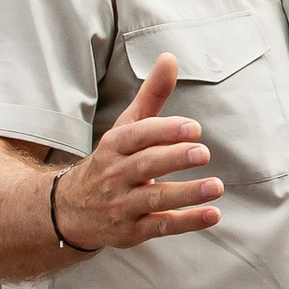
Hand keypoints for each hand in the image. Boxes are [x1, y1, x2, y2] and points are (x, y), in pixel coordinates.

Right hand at [52, 55, 221, 250]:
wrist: (71, 209)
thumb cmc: (112, 160)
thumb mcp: (126, 128)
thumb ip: (151, 95)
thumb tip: (170, 57)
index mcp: (115, 145)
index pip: (138, 135)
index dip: (165, 131)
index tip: (194, 128)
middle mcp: (115, 175)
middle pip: (145, 165)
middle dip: (174, 159)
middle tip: (203, 152)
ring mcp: (122, 204)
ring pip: (154, 198)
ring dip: (186, 193)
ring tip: (216, 186)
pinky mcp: (132, 230)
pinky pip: (161, 226)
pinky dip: (187, 222)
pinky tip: (213, 214)